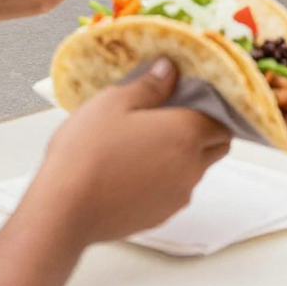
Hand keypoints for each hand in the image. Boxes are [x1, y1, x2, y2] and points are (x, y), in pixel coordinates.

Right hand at [40, 59, 231, 240]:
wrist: (64, 210)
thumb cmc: (88, 152)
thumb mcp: (114, 102)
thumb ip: (150, 84)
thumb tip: (169, 69)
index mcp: (187, 133)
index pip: (222, 118)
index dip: (210, 106)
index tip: (190, 97)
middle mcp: (192, 167)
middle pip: (217, 145)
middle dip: (204, 130)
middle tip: (173, 117)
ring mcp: (178, 196)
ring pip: (196, 170)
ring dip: (184, 155)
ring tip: (147, 143)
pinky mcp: (161, 216)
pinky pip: (176, 191)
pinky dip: (167, 178)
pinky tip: (136, 170)